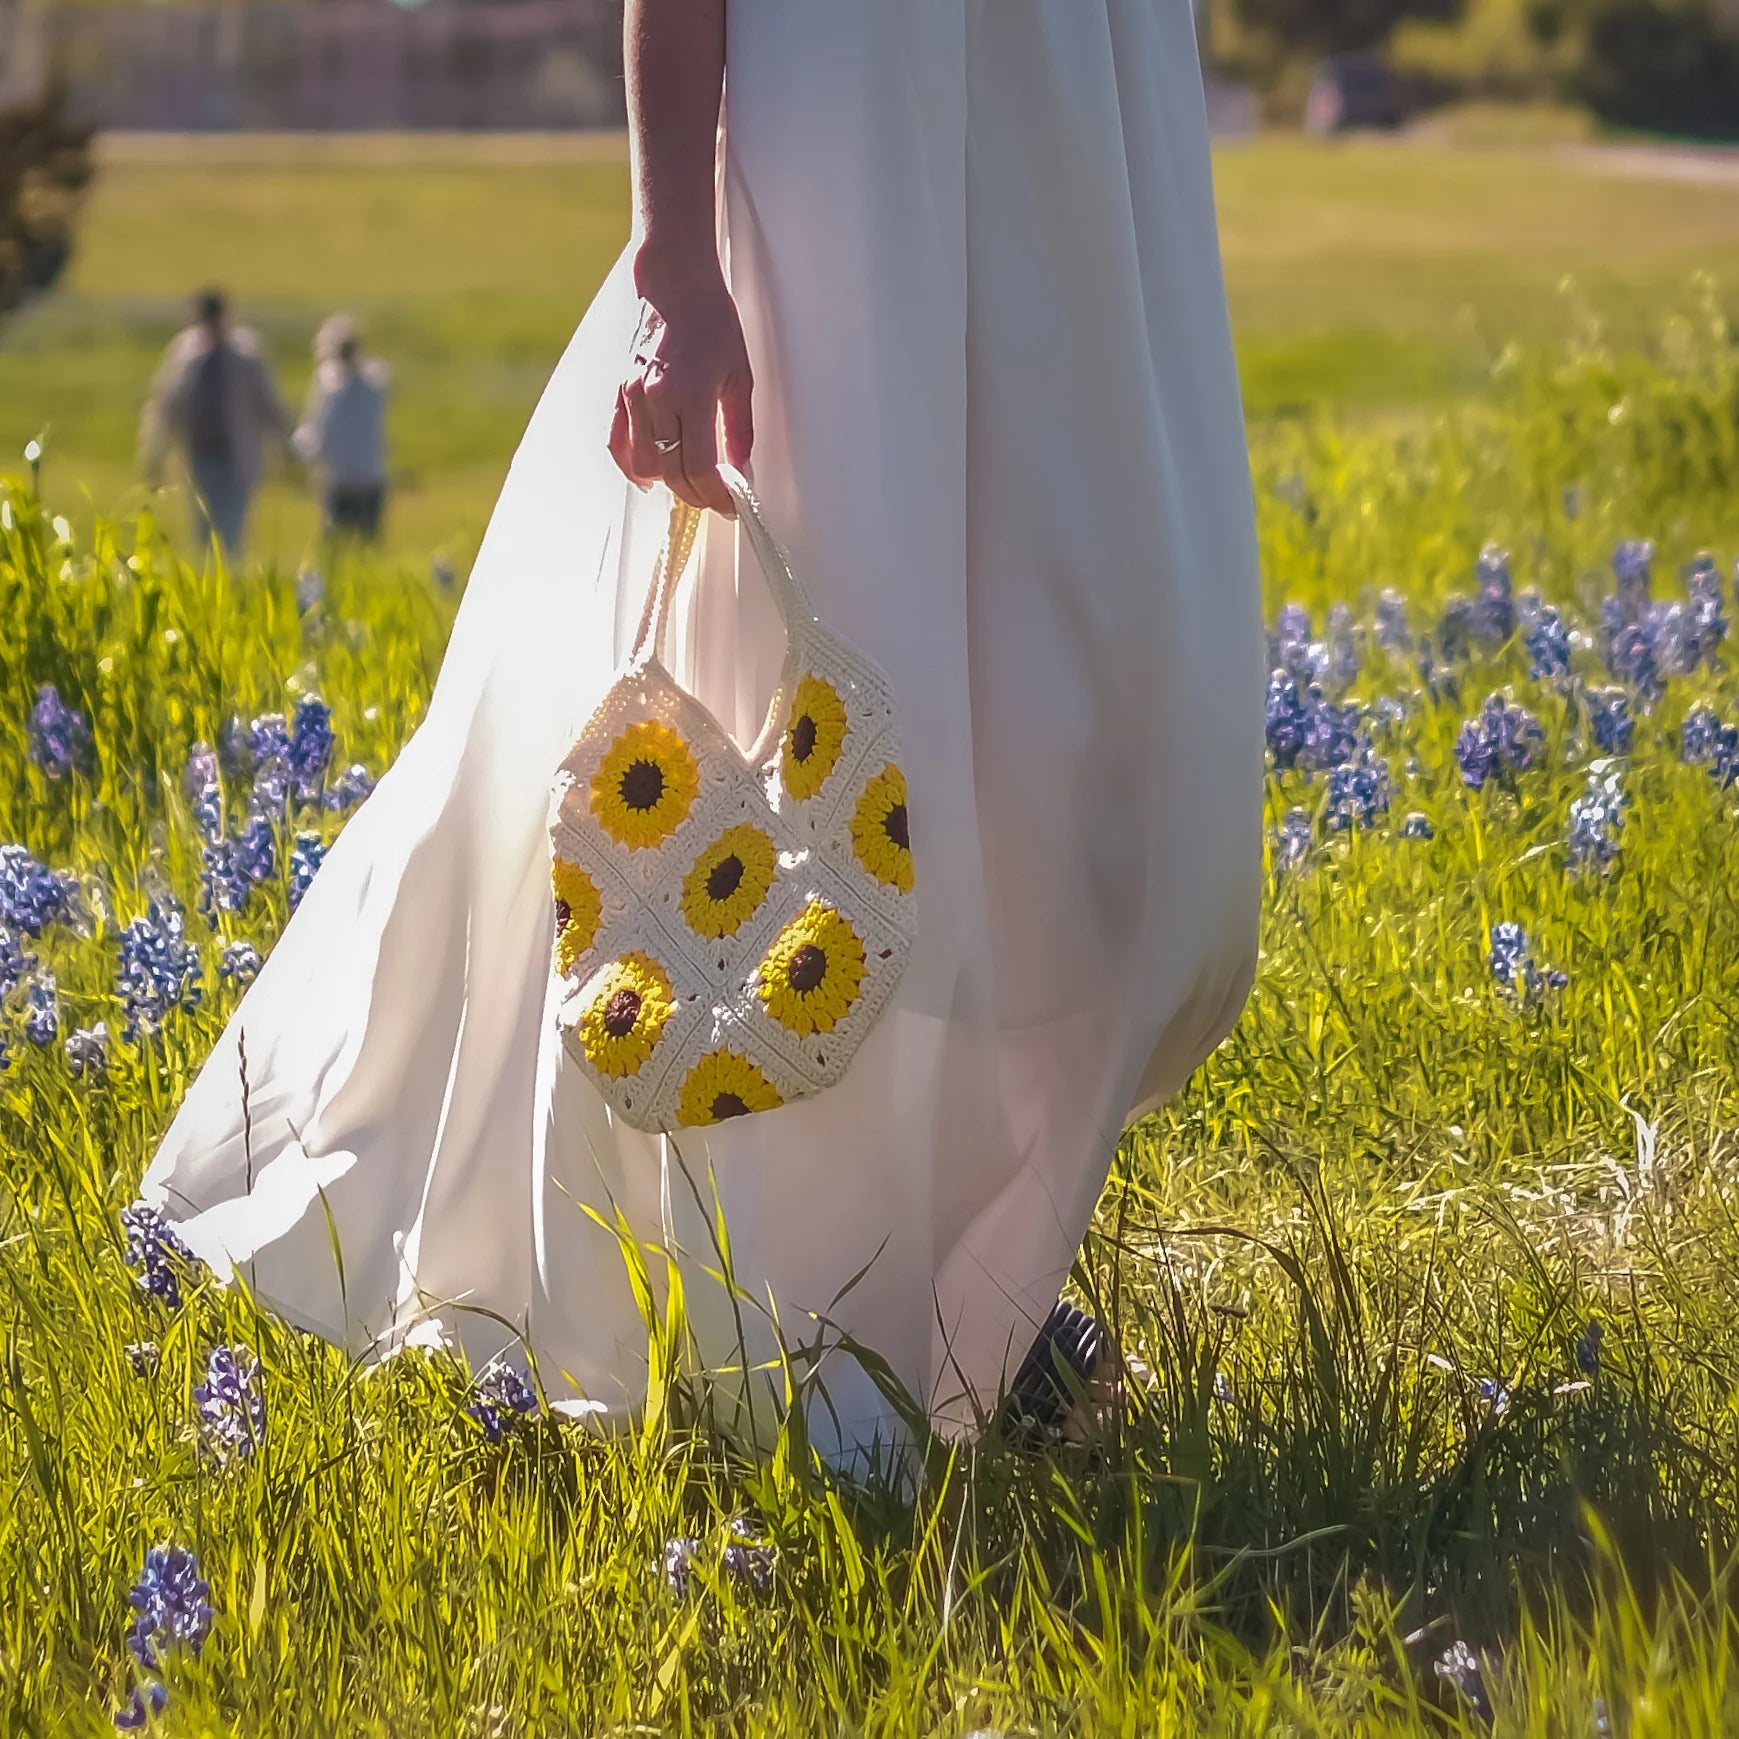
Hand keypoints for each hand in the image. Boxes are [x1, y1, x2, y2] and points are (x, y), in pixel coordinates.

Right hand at [609, 251, 753, 516]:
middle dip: (696, 496)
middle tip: (716, 500)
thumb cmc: (712, 324)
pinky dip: (634, 466)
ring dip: (669, 483)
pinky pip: (619, 445)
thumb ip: (739, 428)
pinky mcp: (619, 393)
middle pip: (671, 473)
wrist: (674, 287)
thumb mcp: (739, 376)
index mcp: (690, 394)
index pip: (699, 467)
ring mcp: (632, 397)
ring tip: (690, 483)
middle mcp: (656, 399)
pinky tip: (653, 475)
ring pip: (644, 465)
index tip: (730, 505)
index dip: (715, 495)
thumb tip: (740, 469)